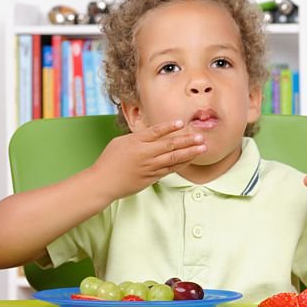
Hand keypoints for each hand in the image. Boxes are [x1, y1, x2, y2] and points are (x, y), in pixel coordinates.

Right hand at [91, 120, 206, 200]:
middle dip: (188, 140)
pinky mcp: (152, 177)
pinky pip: (171, 169)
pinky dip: (182, 164)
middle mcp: (144, 153)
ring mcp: (150, 166)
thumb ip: (139, 137)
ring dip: (190, 152)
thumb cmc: (109, 161)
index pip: (156, 131)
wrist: (103, 183)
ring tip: (203, 148)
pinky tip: (191, 159)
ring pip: (174, 158)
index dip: (170, 126)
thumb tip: (154, 133)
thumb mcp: (120, 142)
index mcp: (135, 141)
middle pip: (170, 145)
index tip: (182, 123)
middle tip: (201, 137)